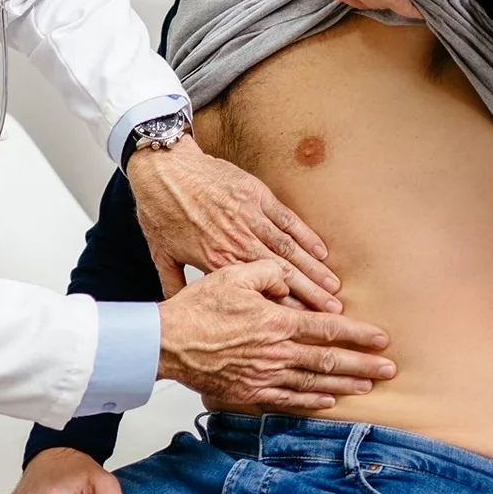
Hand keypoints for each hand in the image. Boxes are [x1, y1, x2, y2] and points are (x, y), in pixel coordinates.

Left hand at [127, 137, 337, 308]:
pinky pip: (287, 219)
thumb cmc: (159, 210)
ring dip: (313, 269)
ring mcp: (250, 217)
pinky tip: (322, 251)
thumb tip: (178, 306)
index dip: (282, 308)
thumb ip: (173, 284)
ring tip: (333, 287)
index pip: (255, 290)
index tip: (301, 324)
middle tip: (333, 312)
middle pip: (281, 273)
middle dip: (309, 294)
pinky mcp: (256, 196)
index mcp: (215, 260)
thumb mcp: (161, 253)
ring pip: (288, 249)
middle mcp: (237, 242)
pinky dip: (306, 236)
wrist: (163, 170)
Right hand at [158, 260, 394, 409]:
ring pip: (314, 382)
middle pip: (329, 360)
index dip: (358, 334)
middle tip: (389, 369)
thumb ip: (268, 273)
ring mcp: (265, 375)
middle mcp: (277, 352)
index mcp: (277, 322)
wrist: (167, 343)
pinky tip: (327, 400)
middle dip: (363, 365)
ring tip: (368, 386)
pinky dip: (311, 400)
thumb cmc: (197, 309)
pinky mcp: (250, 391)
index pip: (328, 328)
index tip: (381, 339)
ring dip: (345, 385)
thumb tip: (289, 279)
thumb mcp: (233, 275)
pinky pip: (288, 398)